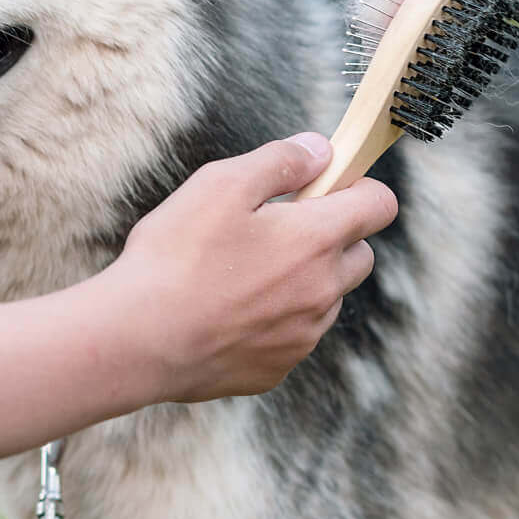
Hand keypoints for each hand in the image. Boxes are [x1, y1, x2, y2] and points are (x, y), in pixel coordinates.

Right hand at [103, 133, 397, 402]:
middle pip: (360, 255)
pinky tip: (225, 313)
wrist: (139, 340)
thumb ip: (280, 160)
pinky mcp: (276, 369)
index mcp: (316, 239)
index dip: (358, 188)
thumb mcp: (220, 184)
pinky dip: (273, 322)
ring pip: (326, 299)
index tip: (322, 187)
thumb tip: (320, 150)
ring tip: (240, 275)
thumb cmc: (175, 257)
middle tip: (274, 231)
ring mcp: (302, 336)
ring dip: (303, 282)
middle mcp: (323, 290)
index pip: (380, 204)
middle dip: (332, 237)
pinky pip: (292, 338)